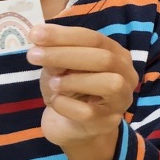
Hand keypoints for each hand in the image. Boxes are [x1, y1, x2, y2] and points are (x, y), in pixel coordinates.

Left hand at [26, 24, 138, 148]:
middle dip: (65, 55)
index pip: (95, 39)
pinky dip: (65, 105)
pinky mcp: (107, 122)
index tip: (35, 34)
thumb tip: (42, 44)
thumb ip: (57, 54)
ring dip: (74, 81)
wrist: (70, 125)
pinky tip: (56, 102)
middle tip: (33, 56)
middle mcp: (126, 75)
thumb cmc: (69, 88)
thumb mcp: (60, 66)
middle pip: (104, 59)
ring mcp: (120, 100)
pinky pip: (88, 112)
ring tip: (53, 83)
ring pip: (110, 84)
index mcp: (116, 54)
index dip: (65, 36)